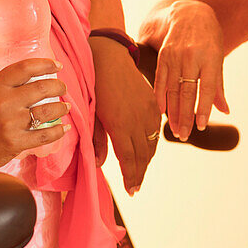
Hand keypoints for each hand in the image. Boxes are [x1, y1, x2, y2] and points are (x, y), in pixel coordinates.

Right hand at [0, 58, 68, 168]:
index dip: (45, 64)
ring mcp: (10, 123)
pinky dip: (58, 131)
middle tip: (62, 88)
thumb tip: (34, 79)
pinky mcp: (15, 143)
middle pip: (42, 88)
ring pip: (47, 111)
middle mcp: (3, 102)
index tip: (57, 66)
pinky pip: (45, 135)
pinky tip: (63, 128)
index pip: (25, 68)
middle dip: (58, 87)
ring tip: (64, 107)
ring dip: (61, 107)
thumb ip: (6, 86)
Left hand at [90, 36, 161, 193]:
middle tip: (135, 186)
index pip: (130, 160)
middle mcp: (137, 121)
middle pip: (143, 155)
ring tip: (140, 171)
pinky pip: (157, 127)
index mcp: (120, 126)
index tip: (132, 191)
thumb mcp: (90, 114)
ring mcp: (148, 111)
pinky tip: (147, 147)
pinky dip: (153, 141)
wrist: (108, 56)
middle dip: (139, 173)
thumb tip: (99, 164)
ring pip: (152, 143)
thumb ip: (96, 140)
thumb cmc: (93, 85)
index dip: (132, 177)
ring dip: (147, 159)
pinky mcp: (152, 102)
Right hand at [152, 0, 228, 139]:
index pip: (206, 88)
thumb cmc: (209, 38)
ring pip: (172, 89)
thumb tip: (224, 110)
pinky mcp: (163, 55)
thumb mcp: (218, 57)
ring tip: (175, 130)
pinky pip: (160, 79)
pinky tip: (161, 111)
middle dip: (185, 116)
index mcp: (210, 57)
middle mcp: (191, 56)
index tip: (201, 126)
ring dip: (172, 112)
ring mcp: (175, 55)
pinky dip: (160, 97)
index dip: (203, 108)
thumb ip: (218, 85)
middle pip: (187, 92)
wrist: (190, 12)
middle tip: (184, 135)